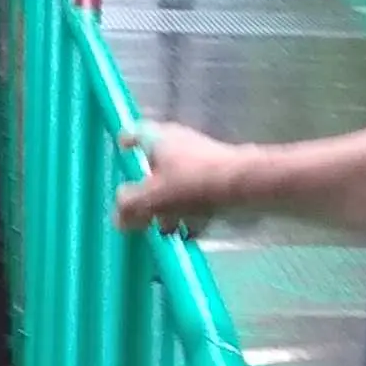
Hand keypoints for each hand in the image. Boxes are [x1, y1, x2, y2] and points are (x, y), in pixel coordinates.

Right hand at [114, 122, 251, 233]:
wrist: (246, 187)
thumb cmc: (192, 185)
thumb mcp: (151, 198)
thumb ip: (129, 207)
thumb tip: (119, 218)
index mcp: (159, 139)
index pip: (135, 132)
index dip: (126, 142)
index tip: (121, 153)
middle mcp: (180, 143)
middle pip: (156, 164)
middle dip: (148, 191)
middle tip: (141, 212)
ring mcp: (203, 160)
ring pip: (178, 182)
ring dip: (170, 206)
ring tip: (167, 229)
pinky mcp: (221, 177)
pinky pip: (199, 194)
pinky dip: (193, 212)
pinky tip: (191, 233)